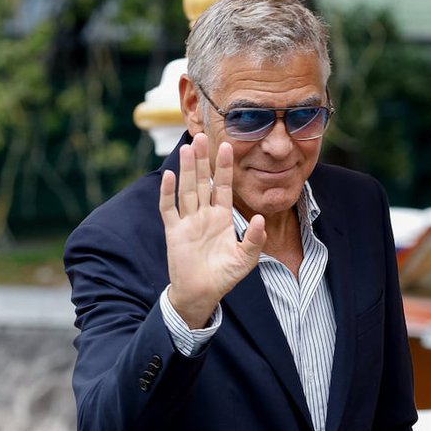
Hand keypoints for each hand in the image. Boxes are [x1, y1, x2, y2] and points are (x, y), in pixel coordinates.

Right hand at [159, 133, 266, 328]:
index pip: (223, 186)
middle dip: (203, 160)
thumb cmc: (224, 276)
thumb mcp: (246, 259)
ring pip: (186, 190)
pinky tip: (169, 175)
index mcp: (221, 217)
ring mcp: (187, 222)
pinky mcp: (173, 232)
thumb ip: (255, 240)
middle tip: (202, 136)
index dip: (224, 167)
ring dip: (187, 169)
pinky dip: (168, 193)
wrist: (202, 294)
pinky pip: (169, 209)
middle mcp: (203, 215)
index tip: (228, 146)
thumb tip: (262, 220)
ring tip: (188, 147)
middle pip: (202, 182)